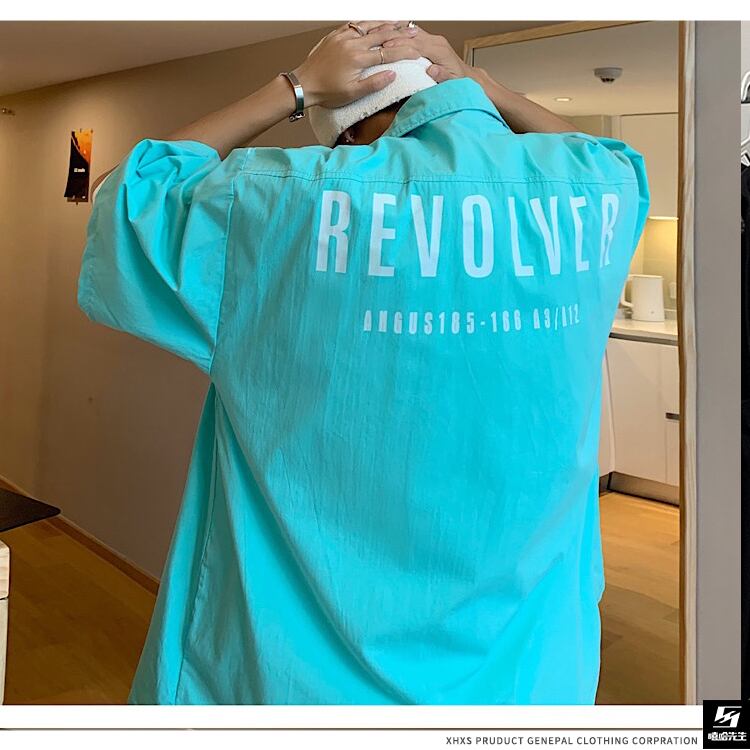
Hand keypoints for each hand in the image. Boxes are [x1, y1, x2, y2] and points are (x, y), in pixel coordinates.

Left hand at [292, 21, 421, 107]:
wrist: (304, 84)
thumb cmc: (327, 92)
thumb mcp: (353, 94)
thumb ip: (374, 83)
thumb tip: (392, 74)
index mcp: (358, 59)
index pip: (388, 52)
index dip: (405, 52)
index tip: (417, 52)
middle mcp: (352, 43)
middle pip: (382, 33)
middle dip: (400, 32)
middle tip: (414, 31)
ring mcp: (343, 37)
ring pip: (369, 25)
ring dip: (385, 23)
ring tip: (399, 22)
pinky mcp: (335, 35)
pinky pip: (355, 24)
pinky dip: (367, 22)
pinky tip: (374, 22)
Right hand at [381, 25, 485, 83]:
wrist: (466, 76)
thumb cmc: (458, 81)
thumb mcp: (452, 83)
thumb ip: (443, 76)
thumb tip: (432, 70)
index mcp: (440, 50)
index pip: (417, 45)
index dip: (401, 45)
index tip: (388, 47)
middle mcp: (437, 42)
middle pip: (412, 36)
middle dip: (395, 38)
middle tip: (378, 41)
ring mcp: (433, 40)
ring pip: (411, 33)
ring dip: (396, 34)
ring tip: (380, 36)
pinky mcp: (429, 41)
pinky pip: (413, 35)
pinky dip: (401, 35)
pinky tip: (390, 36)